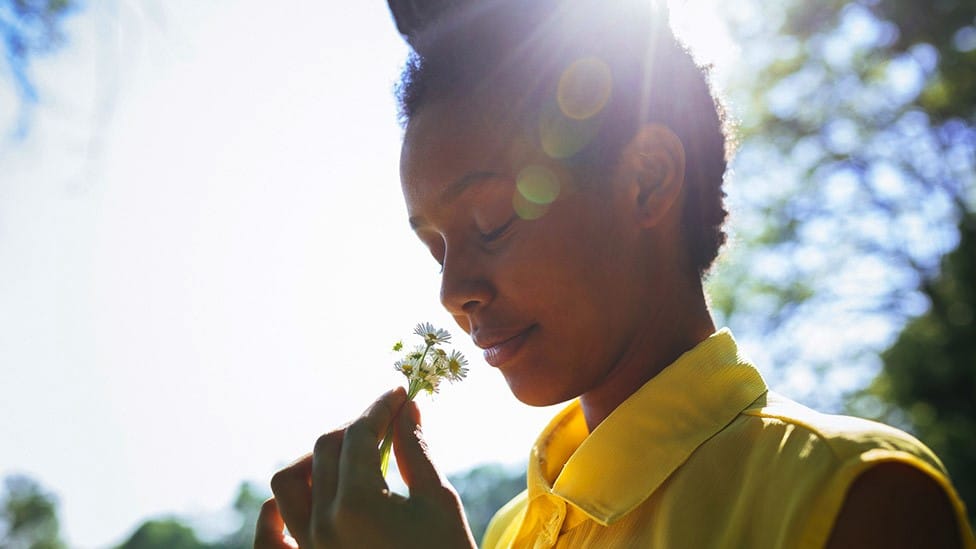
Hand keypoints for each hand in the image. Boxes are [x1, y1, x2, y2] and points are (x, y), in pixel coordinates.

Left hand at [254, 387, 476, 548]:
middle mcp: (322, 525)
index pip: (358, 435)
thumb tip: (407, 409)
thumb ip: (415, 451)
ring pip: (288, 483)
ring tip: (349, 457)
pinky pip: (270, 536)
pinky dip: (276, 512)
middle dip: (357, 426)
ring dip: (315, 459)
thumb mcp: (439, 501)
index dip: (380, 407)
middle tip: (387, 421)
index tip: (400, 394)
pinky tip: (309, 494)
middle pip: (325, 449)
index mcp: (357, 505)